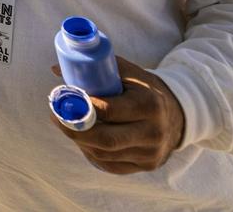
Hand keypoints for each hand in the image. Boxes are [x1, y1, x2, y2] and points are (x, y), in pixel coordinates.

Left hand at [50, 57, 183, 173]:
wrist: (177, 114)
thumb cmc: (144, 89)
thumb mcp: (129, 73)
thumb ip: (96, 67)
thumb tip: (55, 69)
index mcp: (149, 104)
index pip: (109, 110)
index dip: (83, 107)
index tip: (64, 99)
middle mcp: (152, 132)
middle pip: (105, 139)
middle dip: (74, 130)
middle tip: (56, 117)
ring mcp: (150, 153)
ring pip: (104, 154)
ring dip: (79, 141)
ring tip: (66, 125)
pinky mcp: (145, 165)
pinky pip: (110, 164)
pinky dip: (91, 152)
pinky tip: (83, 140)